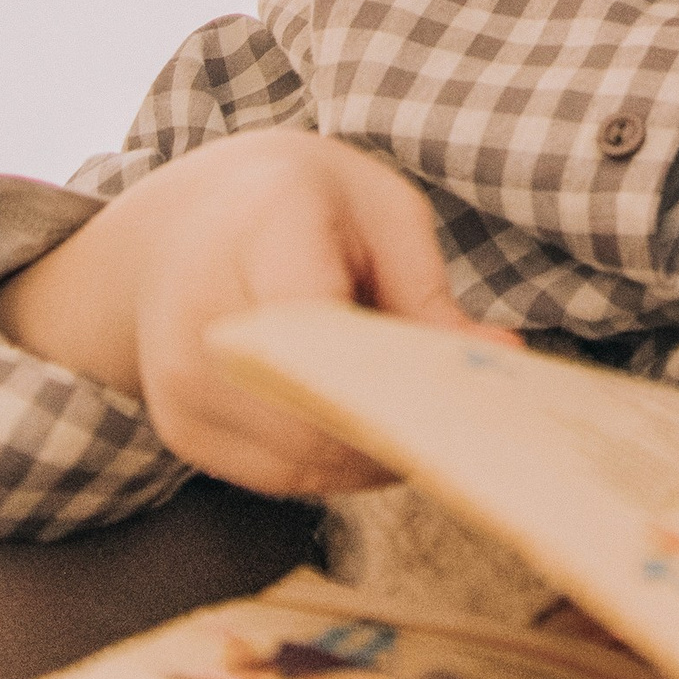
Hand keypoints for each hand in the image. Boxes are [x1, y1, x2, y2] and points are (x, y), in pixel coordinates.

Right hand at [0, 131, 477, 496]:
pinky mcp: (182, 432)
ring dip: (373, 451)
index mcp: (261, 228)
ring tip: (414, 407)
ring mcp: (180, 384)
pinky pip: (282, 475)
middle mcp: (201, 315)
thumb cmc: (298, 203)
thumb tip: (500, 358)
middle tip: (463, 414)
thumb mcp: (379, 211)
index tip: (458, 384)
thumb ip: (428, 291)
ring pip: (305, 460)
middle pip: (315, 411)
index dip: (393, 369)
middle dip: (399, 424)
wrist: (179, 225)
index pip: (322, 323)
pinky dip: (334, 461)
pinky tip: (362, 419)